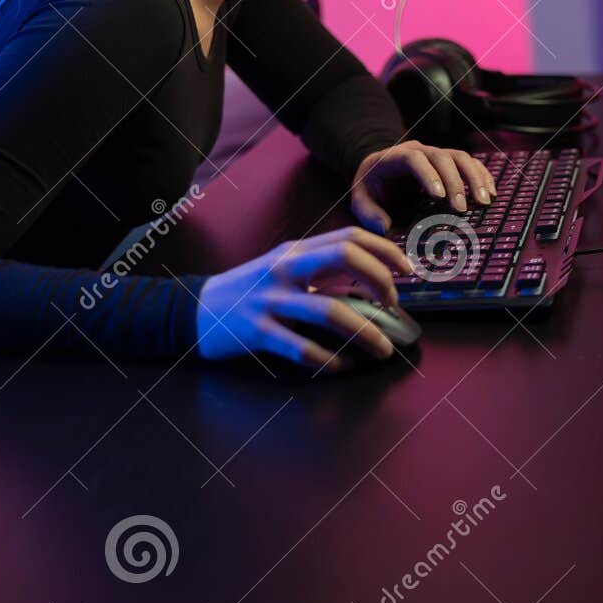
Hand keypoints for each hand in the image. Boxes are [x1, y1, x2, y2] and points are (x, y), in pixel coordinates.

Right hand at [194, 228, 415, 372]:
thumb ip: (321, 267)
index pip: (349, 237)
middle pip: (344, 257)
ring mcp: (270, 299)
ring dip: (365, 331)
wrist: (195, 311)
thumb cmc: (250, 290)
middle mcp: (285, 269)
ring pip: (330, 310)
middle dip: (380, 280)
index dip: (385, 250)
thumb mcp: (284, 268)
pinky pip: (301, 347)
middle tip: (394, 305)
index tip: (408, 270)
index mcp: (296, 251)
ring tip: (384, 348)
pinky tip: (343, 366)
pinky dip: (329, 359)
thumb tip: (374, 279)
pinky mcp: (257, 331)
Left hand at [350, 140, 496, 232]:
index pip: (414, 159)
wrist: (378, 172)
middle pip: (443, 157)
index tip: (439, 197)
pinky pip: (470, 163)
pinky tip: (491, 193)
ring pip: (461, 157)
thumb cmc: (371, 188)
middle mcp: (419, 151)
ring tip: (485, 201)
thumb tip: (385, 227)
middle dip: (455, 182)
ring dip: (475, 178)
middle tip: (462, 209)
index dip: (428, 175)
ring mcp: (436, 155)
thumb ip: (368, 213)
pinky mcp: (449, 163)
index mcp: (395, 157)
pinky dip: (482, 176)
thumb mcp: (361, 200)